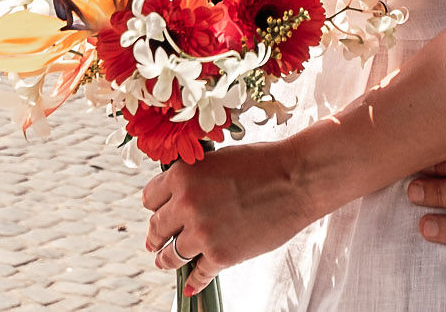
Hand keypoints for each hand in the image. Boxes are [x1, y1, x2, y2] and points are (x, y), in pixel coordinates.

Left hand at [143, 141, 318, 296]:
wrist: (296, 179)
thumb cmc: (262, 163)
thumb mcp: (216, 160)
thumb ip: (193, 179)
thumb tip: (176, 199)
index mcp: (182, 175)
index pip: (149, 198)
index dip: (156, 206)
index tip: (159, 213)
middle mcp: (186, 205)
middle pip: (156, 228)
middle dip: (157, 235)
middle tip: (155, 242)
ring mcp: (203, 233)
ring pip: (171, 255)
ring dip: (167, 260)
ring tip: (165, 261)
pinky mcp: (222, 255)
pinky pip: (198, 274)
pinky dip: (194, 281)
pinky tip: (190, 284)